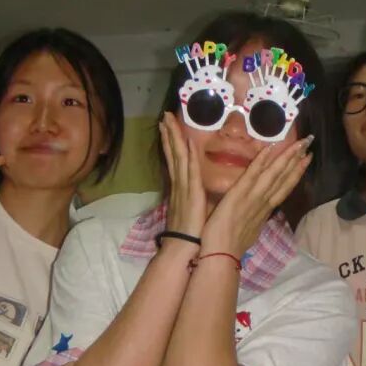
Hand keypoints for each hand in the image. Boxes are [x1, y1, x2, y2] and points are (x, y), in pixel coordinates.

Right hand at [159, 111, 206, 238]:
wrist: (183, 249)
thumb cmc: (192, 235)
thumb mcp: (195, 212)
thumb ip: (196, 200)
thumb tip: (201, 194)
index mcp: (181, 189)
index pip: (175, 161)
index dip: (171, 144)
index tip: (168, 129)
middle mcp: (179, 185)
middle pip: (173, 154)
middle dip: (169, 134)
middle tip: (165, 116)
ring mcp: (183, 188)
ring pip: (178, 157)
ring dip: (174, 138)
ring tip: (168, 120)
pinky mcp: (191, 193)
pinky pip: (188, 170)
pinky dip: (187, 155)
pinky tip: (187, 141)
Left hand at [199, 136, 312, 255]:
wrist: (221, 256)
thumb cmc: (230, 247)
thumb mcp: (249, 233)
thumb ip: (255, 220)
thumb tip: (259, 216)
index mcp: (264, 210)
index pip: (283, 188)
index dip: (295, 173)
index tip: (306, 160)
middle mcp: (263, 202)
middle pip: (284, 178)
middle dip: (297, 160)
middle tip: (309, 142)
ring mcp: (253, 198)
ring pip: (274, 174)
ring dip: (287, 157)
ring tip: (300, 142)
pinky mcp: (239, 195)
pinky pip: (252, 175)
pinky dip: (261, 161)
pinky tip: (270, 147)